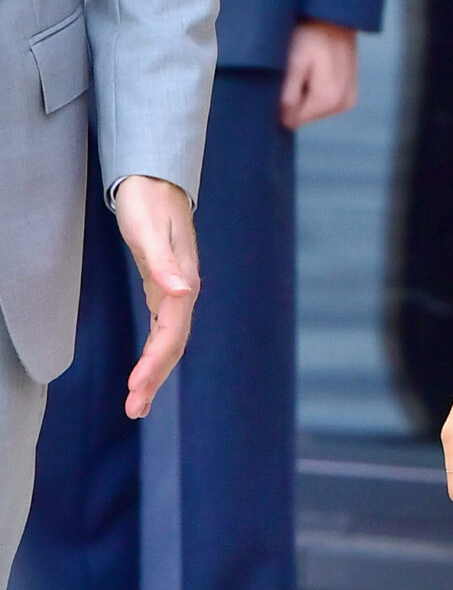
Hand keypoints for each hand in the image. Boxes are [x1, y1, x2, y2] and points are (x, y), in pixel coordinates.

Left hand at [112, 176, 199, 419]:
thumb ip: (165, 262)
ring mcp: (175, 291)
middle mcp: (182, 291)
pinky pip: (163, 330)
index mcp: (182, 282)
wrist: (155, 179)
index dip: (154, 363)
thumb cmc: (148, 200)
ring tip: (137, 402)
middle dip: (154, 379)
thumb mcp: (149, 228)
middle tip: (134, 410)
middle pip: (172, 345)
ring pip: (168, 341)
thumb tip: (182, 291)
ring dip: (155, 372)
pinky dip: (155, 353)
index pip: (170, 333)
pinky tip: (145, 370)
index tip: (135, 387)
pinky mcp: (165, 288)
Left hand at [278, 22, 358, 130]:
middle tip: (295, 70)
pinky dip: (315, 90)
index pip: (293, 120)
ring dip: (304, 92)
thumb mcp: (293, 62)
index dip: (281, 103)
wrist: (335, 17)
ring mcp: (348, 100)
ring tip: (306, 67)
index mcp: (328, 100)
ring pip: (313, 109)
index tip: (282, 79)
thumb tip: (283, 120)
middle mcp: (343, 105)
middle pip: (304, 116)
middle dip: (294, 97)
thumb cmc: (310, 34)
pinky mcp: (350, 94)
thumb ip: (288, 94)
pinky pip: (324, 102)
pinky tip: (315, 70)